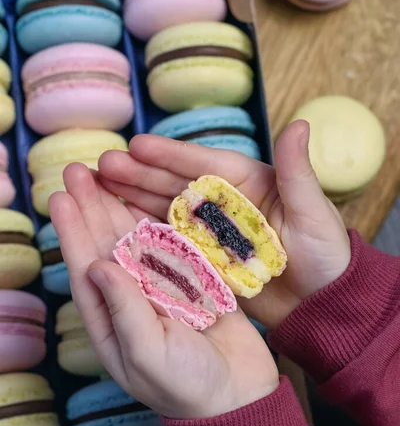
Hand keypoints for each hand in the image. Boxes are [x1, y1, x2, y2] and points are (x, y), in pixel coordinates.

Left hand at [49, 165, 278, 418]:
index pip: (86, 268)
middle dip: (92, 208)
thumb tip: (96, 265)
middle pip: (107, 246)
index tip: (61, 197)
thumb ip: (123, 310)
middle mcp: (132, 299)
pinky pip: (172, 245)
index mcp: (112, 320)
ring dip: (121, 207)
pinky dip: (161, 221)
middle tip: (79, 170)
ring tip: (108, 173)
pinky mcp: (192, 283)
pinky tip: (149, 197)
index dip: (72, 232)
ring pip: (137, 240)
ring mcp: (163, 289)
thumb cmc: (186, 386)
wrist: (237, 397)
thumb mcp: (147, 355)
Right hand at [98, 121, 350, 328]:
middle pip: (176, 184)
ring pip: (167, 210)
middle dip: (140, 174)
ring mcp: (212, 232)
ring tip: (100, 190)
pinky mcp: (206, 258)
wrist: (322, 301)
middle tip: (103, 166)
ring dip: (135, 199)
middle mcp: (224, 203)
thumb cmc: (326, 253)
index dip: (169, 155)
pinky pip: (172, 243)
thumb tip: (299, 124)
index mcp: (248, 182)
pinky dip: (147, 233)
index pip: (203, 163)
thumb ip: (297, 172)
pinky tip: (120, 225)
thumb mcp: (313, 211)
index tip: (136, 146)